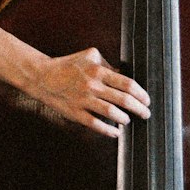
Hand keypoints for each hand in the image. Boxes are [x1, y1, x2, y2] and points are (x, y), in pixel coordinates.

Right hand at [31, 48, 150, 137]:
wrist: (43, 77)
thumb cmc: (68, 65)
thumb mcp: (90, 57)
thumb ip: (108, 65)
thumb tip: (124, 77)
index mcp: (98, 71)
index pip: (127, 84)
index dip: (141, 94)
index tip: (147, 100)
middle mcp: (92, 86)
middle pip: (124, 100)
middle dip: (139, 109)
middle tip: (146, 114)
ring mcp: (83, 100)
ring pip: (111, 112)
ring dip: (124, 118)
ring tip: (128, 120)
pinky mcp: (75, 112)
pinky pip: (95, 124)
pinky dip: (108, 130)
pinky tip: (116, 132)